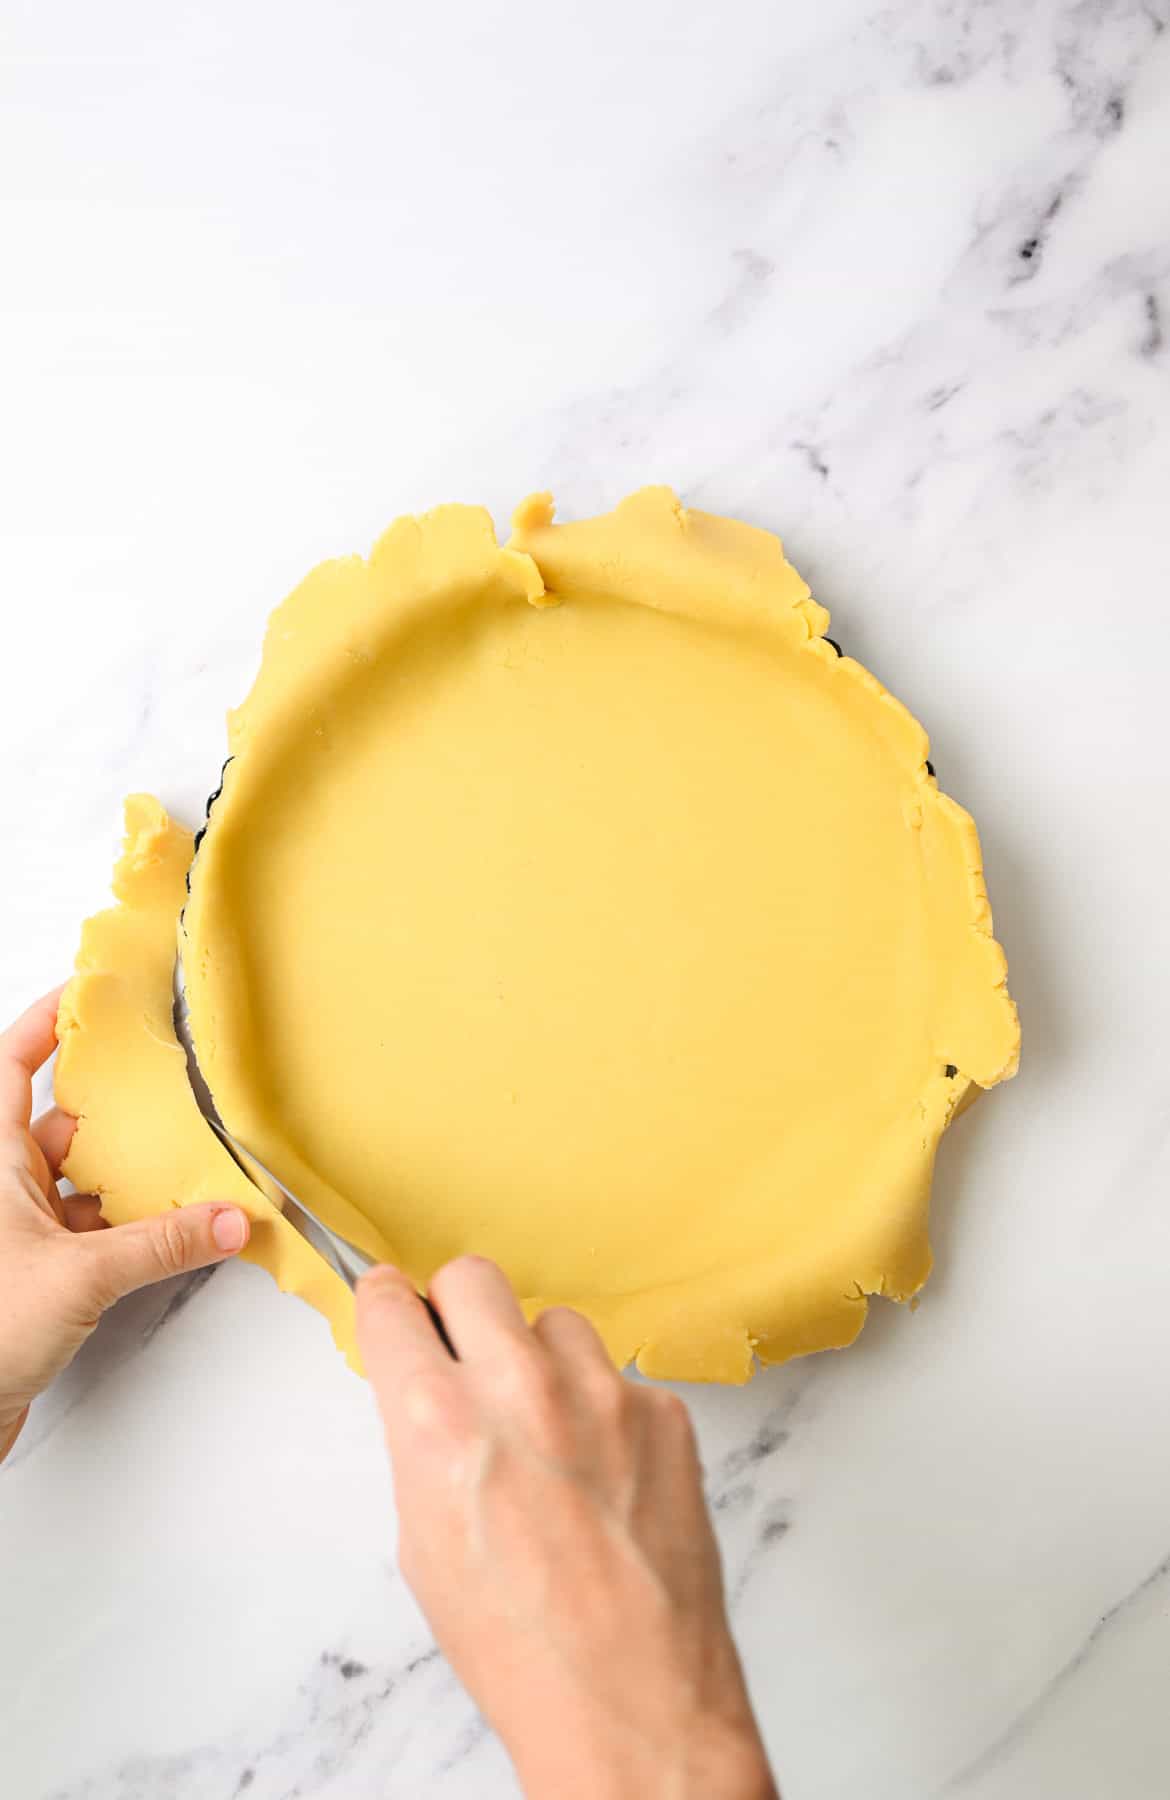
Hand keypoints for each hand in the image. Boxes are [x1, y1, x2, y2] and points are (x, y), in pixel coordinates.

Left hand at [0, 988, 250, 1462]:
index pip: (9, 1064)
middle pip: (58, 1120)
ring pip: (78, 1177)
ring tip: (179, 1156)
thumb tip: (228, 1218)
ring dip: (124, 1171)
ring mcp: (17, 1230)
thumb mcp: (80, 1277)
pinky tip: (166, 1225)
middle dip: (111, 1103)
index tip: (85, 994)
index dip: (44, 1023)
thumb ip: (162, 1245)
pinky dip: (127, 1221)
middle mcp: (1, 1188)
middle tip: (159, 1079)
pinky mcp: (36, 1271)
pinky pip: (90, 1225)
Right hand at [357, 1257, 777, 1799]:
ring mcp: (604, 1393)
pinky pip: (620, 1377)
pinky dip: (606, 1411)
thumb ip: (423, 1442)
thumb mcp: (425, 1542)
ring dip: (542, 1360)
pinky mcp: (666, 1411)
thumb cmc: (519, 1645)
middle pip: (473, 1276)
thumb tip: (428, 1389)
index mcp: (440, 1423)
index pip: (392, 1304)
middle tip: (468, 1354)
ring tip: (549, 1434)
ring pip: (556, 1322)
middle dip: (460, 1309)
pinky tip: (605, 1475)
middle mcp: (522, 1389)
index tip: (396, 1308)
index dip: (389, 1306)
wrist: (629, 1697)